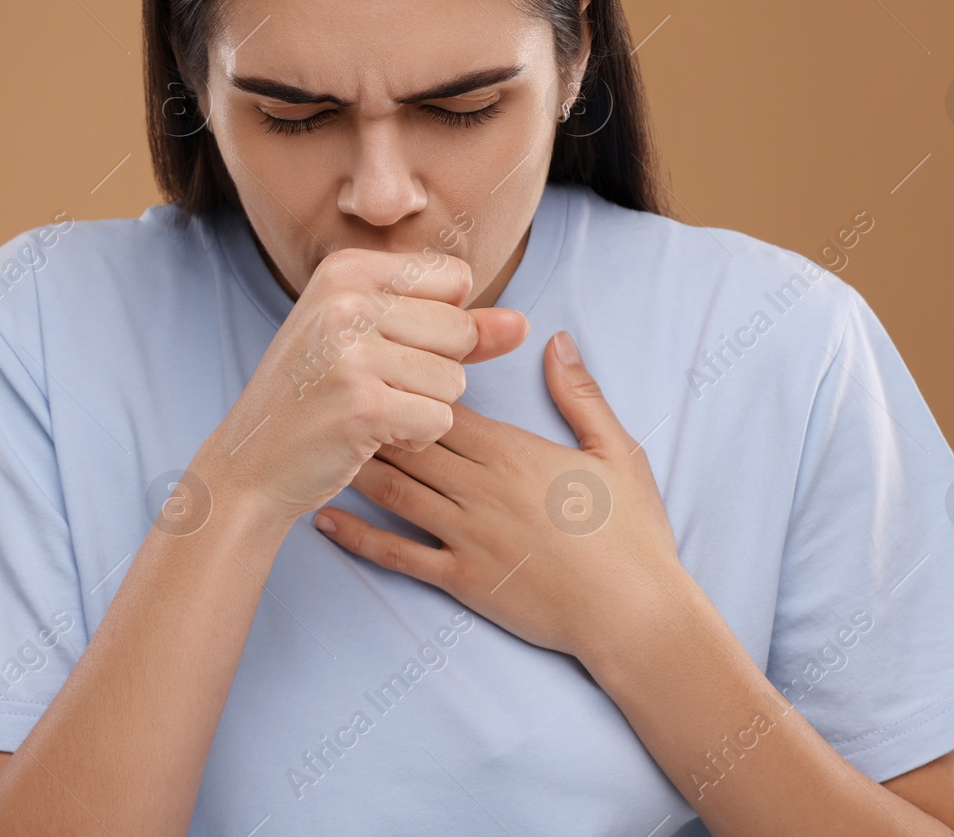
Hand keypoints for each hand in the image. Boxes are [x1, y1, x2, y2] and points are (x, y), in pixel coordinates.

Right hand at [192, 248, 529, 524]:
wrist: (251, 463)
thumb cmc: (317, 396)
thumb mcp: (374, 341)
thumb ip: (455, 327)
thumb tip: (522, 324)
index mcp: (344, 268)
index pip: (455, 278)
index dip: (441, 322)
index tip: (390, 343)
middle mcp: (344, 300)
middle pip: (460, 328)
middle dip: (436, 369)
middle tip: (376, 384)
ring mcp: (351, 351)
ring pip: (455, 378)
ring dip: (426, 406)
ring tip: (372, 408)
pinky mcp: (363, 405)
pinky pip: (440, 418)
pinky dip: (417, 436)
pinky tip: (373, 434)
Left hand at [311, 329, 679, 659]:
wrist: (634, 613)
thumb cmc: (633, 533)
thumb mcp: (617, 452)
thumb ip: (581, 394)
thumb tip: (557, 340)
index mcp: (515, 452)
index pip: (445, 405)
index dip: (409, 383)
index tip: (379, 364)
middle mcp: (482, 488)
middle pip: (409, 441)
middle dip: (370, 415)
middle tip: (329, 395)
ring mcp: (467, 535)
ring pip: (396, 491)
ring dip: (356, 465)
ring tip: (318, 444)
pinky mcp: (462, 578)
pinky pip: (399, 554)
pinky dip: (358, 536)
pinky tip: (325, 518)